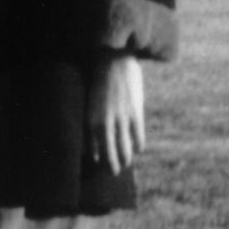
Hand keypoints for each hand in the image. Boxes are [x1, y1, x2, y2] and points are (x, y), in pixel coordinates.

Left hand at [84, 52, 144, 175]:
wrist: (113, 56)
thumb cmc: (98, 75)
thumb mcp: (90, 97)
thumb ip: (93, 114)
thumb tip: (93, 130)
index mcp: (90, 117)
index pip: (92, 147)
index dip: (97, 158)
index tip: (98, 165)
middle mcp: (104, 121)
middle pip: (108, 152)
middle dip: (111, 165)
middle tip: (113, 172)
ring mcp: (121, 118)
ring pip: (124, 148)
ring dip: (125, 159)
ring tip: (126, 164)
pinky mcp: (135, 112)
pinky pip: (137, 136)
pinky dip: (138, 145)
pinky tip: (137, 148)